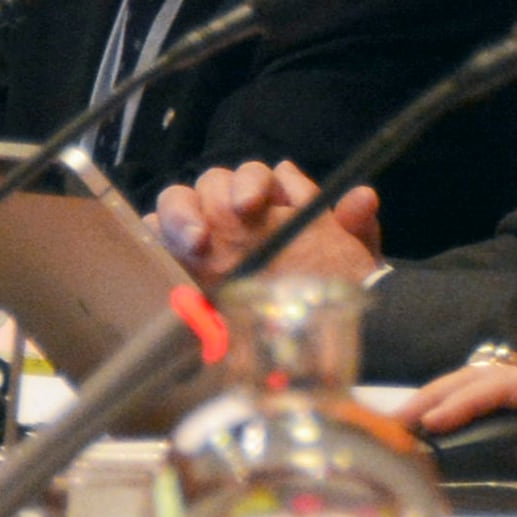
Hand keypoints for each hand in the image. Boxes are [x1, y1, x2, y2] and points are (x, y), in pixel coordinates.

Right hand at [153, 161, 371, 281]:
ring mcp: (200, 234)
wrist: (304, 340)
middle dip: (217, 196)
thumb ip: (356, 229)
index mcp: (273, 204)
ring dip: (181, 213)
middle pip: (213, 182)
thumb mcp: (351, 264)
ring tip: (195, 240)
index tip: (254, 205)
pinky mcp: (175, 260)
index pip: (256, 177)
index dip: (253, 183)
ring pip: (178, 200)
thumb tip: (363, 197)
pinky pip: (154, 233)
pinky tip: (169, 251)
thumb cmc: (326, 294)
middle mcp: (233, 214)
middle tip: (226, 223)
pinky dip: (156, 234)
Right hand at [399, 353, 516, 480]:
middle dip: (435, 393)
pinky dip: (464, 402)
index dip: (462, 403)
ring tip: (407, 417)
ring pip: (485, 381)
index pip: (502, 387)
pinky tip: (446, 419)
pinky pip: (497, 394)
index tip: (430, 423)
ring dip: (444, 395)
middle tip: (395, 418)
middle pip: (481, 375)